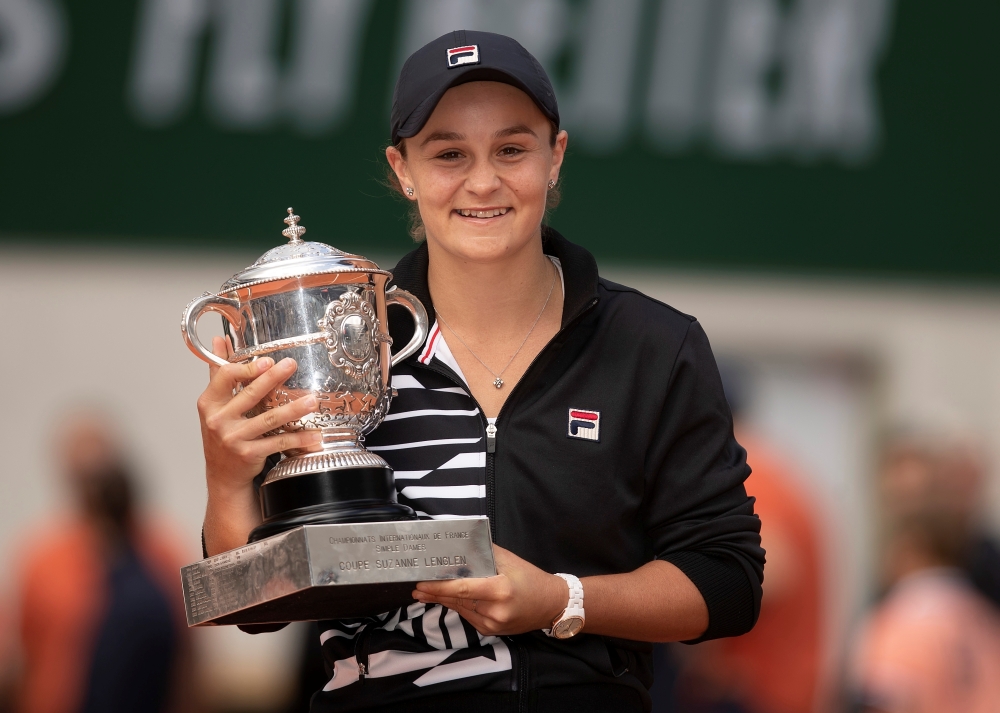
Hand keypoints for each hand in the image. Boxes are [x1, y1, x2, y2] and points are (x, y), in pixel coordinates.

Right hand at [199, 336, 320, 553]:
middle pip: (250, 395)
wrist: (222, 474)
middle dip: (273, 378)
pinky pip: (278, 442)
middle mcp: (218, 420)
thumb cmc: (221, 433)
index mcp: (209, 403)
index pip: (225, 377)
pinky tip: (314, 434)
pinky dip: (298, 438)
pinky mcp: (249, 454)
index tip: (267, 361)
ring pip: (268, 419)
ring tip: (312, 400)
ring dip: (293, 409)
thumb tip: (219, 340)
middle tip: (291, 365)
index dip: (247, 368)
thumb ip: (219, 372)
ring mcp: (233, 438)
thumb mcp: (215, 403)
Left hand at [412, 546, 568, 636]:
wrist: (551, 604)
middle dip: (436, 593)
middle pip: (457, 600)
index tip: (422, 583)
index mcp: (500, 590)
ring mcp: (493, 624)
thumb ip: (484, 552)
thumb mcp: (509, 560)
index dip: (439, 587)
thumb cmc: (530, 578)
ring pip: (461, 609)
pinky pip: (469, 616)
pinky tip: (447, 599)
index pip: (462, 589)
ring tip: (425, 592)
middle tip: (417, 586)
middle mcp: (495, 610)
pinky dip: (458, 606)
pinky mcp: (491, 631)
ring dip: (444, 600)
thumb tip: (461, 542)